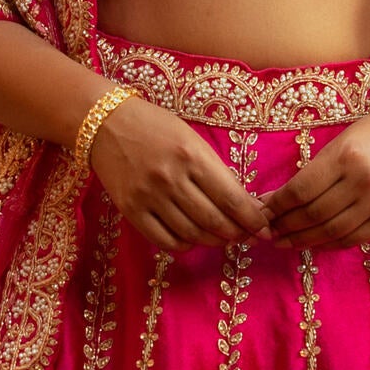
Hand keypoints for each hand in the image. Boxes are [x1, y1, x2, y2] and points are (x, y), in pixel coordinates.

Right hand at [84, 93, 273, 250]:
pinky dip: (184, 245)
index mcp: (192, 156)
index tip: (264, 229)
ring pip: (192, 235)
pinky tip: (191, 238)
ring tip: (221, 237)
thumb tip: (245, 205)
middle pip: (215, 222)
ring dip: (213, 241)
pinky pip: (165, 241)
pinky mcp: (131, 211)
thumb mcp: (192, 140)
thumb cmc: (156, 127)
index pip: (232, 199)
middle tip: (245, 236)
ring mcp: (149, 197)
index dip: (252, 220)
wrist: (106, 124)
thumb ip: (216, 172)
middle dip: (237, 234)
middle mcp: (171, 178)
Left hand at [264, 97, 369, 250]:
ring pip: (332, 231)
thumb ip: (320, 167)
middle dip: (286, 226)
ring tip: (286, 241)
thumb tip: (284, 196)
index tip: (263, 210)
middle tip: (268, 231)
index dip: (278, 205)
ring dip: (304, 240)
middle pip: (314, 214)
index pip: (301, 190)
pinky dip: (332, 244)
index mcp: (347, 155)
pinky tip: (316, 243)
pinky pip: (355, 238)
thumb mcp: (347, 138)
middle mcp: (364, 181)